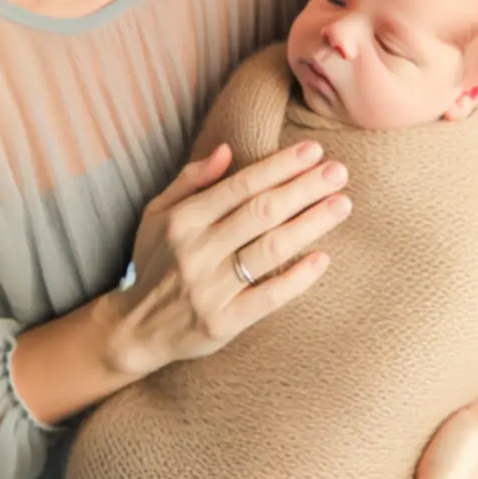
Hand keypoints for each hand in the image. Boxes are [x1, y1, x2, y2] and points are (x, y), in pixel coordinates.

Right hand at [112, 141, 350, 375]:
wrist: (135, 329)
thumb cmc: (154, 262)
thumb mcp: (157, 214)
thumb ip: (191, 180)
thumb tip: (226, 149)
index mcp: (183, 220)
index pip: (241, 186)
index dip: (279, 166)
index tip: (313, 150)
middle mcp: (196, 251)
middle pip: (261, 212)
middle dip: (304, 188)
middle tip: (339, 171)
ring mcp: (210, 289)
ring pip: (270, 249)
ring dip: (310, 224)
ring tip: (342, 205)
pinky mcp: (223, 323)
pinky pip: (268, 297)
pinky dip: (297, 278)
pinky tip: (323, 258)